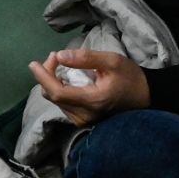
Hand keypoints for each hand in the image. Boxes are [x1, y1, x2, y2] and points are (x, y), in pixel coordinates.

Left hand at [28, 49, 149, 126]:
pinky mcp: (83, 121)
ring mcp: (83, 121)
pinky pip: (62, 104)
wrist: (145, 96)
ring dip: (52, 81)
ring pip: (55, 100)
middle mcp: (84, 115)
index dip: (42, 77)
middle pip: (53, 95)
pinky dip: (59, 88)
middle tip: (55, 56)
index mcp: (92, 101)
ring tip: (60, 63)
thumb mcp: (111, 61)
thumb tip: (59, 56)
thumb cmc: (130, 77)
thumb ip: (85, 58)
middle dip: (48, 74)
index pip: (57, 92)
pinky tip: (65, 77)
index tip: (33, 63)